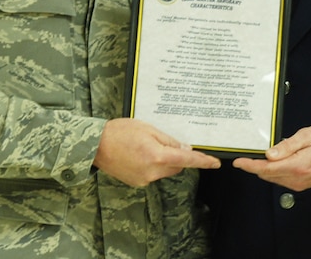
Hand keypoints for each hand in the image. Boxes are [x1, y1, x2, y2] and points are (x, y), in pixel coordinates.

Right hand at [93, 118, 220, 186]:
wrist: (96, 145)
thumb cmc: (120, 131)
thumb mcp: (148, 129)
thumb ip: (169, 141)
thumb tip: (185, 150)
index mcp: (157, 155)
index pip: (187, 161)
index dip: (203, 162)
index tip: (215, 163)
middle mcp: (152, 171)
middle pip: (176, 167)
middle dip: (175, 156)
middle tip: (161, 142)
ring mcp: (144, 179)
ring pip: (165, 171)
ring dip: (163, 161)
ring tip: (145, 147)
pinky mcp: (137, 183)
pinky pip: (153, 174)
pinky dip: (152, 166)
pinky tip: (138, 155)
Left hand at [232, 125, 310, 191]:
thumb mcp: (307, 135)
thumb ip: (287, 145)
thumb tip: (269, 154)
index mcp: (298, 166)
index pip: (267, 168)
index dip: (250, 165)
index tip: (238, 161)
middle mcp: (297, 179)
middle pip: (266, 174)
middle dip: (254, 165)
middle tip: (247, 153)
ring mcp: (298, 184)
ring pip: (272, 177)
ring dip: (264, 168)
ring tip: (264, 154)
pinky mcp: (300, 185)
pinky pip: (279, 179)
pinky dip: (273, 171)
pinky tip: (276, 160)